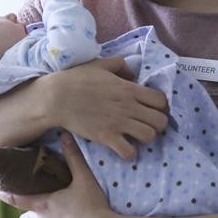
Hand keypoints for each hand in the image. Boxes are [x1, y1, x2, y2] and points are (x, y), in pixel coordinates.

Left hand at [0, 133, 113, 217]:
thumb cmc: (91, 206)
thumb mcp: (84, 179)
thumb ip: (73, 157)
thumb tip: (65, 135)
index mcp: (42, 205)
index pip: (17, 200)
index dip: (7, 195)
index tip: (0, 192)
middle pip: (29, 217)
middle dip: (33, 212)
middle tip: (44, 204)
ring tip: (62, 217)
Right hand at [40, 57, 168, 159]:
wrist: (56, 98)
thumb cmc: (76, 79)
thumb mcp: (100, 64)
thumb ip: (120, 65)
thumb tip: (132, 73)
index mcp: (129, 89)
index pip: (161, 100)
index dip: (160, 106)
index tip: (151, 108)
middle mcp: (128, 106)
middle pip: (161, 120)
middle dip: (157, 123)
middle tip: (146, 123)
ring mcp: (118, 123)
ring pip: (149, 136)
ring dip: (145, 137)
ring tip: (136, 136)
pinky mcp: (107, 137)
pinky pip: (129, 151)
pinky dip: (129, 153)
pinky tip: (123, 148)